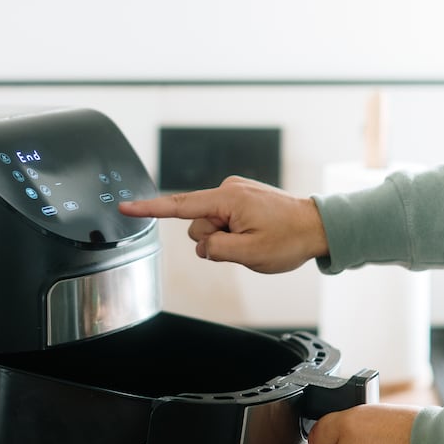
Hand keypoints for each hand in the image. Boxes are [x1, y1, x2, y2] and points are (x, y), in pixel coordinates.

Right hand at [117, 176, 329, 273]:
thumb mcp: (250, 254)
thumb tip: (203, 245)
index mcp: (228, 199)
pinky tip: (255, 233)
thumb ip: (216, 250)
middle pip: (198, 225)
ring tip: (255, 239)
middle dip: (214, 241)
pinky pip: (223, 222)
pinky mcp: (241, 199)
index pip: (179, 205)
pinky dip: (234, 233)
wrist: (318, 226)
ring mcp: (235, 192)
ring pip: (210, 226)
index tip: (125, 207)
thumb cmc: (290, 239)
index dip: (149, 209)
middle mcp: (228, 189)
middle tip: (246, 245)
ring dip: (226, 239)